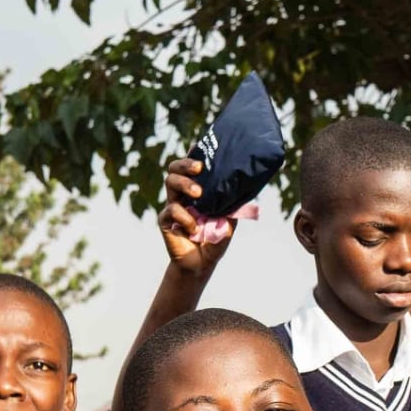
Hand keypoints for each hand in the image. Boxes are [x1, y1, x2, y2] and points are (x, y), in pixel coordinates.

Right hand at [159, 156, 235, 278]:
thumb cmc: (215, 239)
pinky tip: (194, 228)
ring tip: (199, 193)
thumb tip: (245, 187)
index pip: (191, 167)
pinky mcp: (165, 220)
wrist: (202, 263)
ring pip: (170, 182)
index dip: (193, 154)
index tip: (198, 146)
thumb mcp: (229, 220)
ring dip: (184, 184)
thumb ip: (232, 204)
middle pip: (175, 168)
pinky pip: (171, 210)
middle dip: (185, 164)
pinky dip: (184, 217)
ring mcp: (172, 205)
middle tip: (199, 168)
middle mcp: (183, 194)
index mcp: (197, 189)